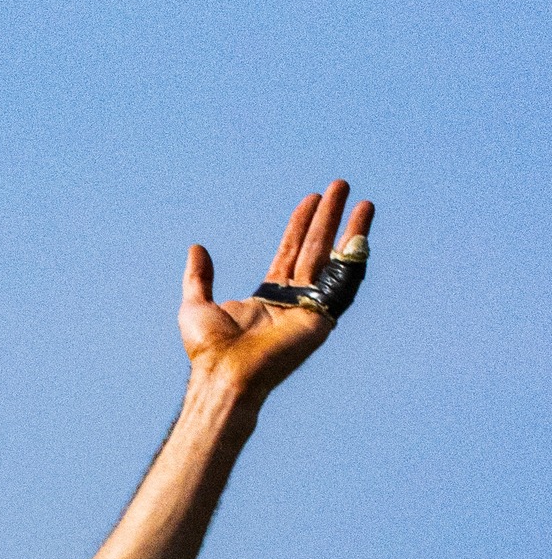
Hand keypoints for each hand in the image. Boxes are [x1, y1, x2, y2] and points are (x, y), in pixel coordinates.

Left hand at [179, 180, 374, 397]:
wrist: (224, 373)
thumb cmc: (210, 349)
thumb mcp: (196, 304)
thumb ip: (199, 277)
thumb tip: (196, 248)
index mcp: (269, 297)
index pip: (291, 252)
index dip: (301, 224)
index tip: (310, 198)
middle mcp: (293, 300)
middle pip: (316, 249)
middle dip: (329, 217)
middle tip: (340, 186)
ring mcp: (310, 308)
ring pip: (334, 261)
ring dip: (350, 230)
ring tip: (363, 202)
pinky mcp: (322, 319)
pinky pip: (344, 285)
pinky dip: (354, 260)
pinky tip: (362, 236)